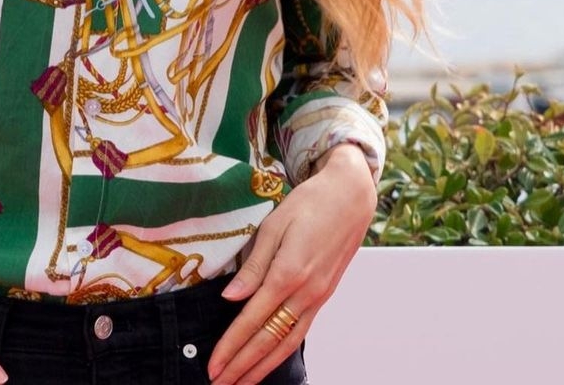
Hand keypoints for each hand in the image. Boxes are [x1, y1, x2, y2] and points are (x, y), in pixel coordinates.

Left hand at [207, 143, 377, 384]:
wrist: (350, 197)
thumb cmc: (309, 204)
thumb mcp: (274, 225)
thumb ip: (253, 265)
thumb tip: (230, 297)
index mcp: (289, 273)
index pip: (252, 319)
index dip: (231, 345)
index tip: (213, 365)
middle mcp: (306, 292)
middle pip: (269, 340)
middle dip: (243, 366)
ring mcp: (318, 297)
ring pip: (287, 343)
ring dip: (262, 367)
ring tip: (241, 384)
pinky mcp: (324, 296)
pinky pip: (300, 332)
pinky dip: (283, 352)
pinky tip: (270, 361)